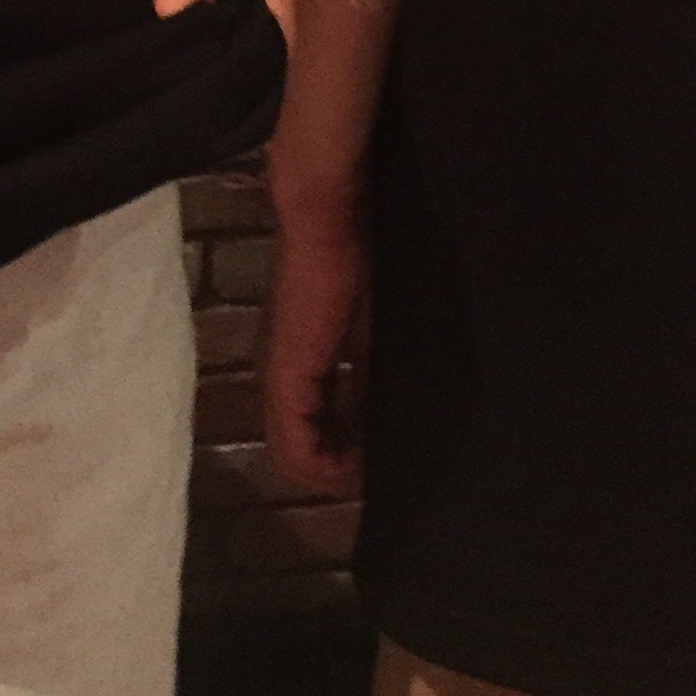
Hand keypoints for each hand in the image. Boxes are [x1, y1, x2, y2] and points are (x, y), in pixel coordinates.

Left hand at [263, 197, 367, 497]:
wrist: (328, 213)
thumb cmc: (361, 251)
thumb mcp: (382, 319)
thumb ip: (382, 361)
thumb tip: (414, 406)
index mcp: (311, 357)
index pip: (325, 424)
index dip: (357, 454)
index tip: (393, 467)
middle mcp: (288, 372)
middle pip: (310, 443)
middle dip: (348, 467)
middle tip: (387, 481)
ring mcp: (281, 376)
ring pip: (298, 450)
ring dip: (336, 471)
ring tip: (376, 481)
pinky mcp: (284, 375)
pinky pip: (295, 445)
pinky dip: (324, 466)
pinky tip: (359, 472)